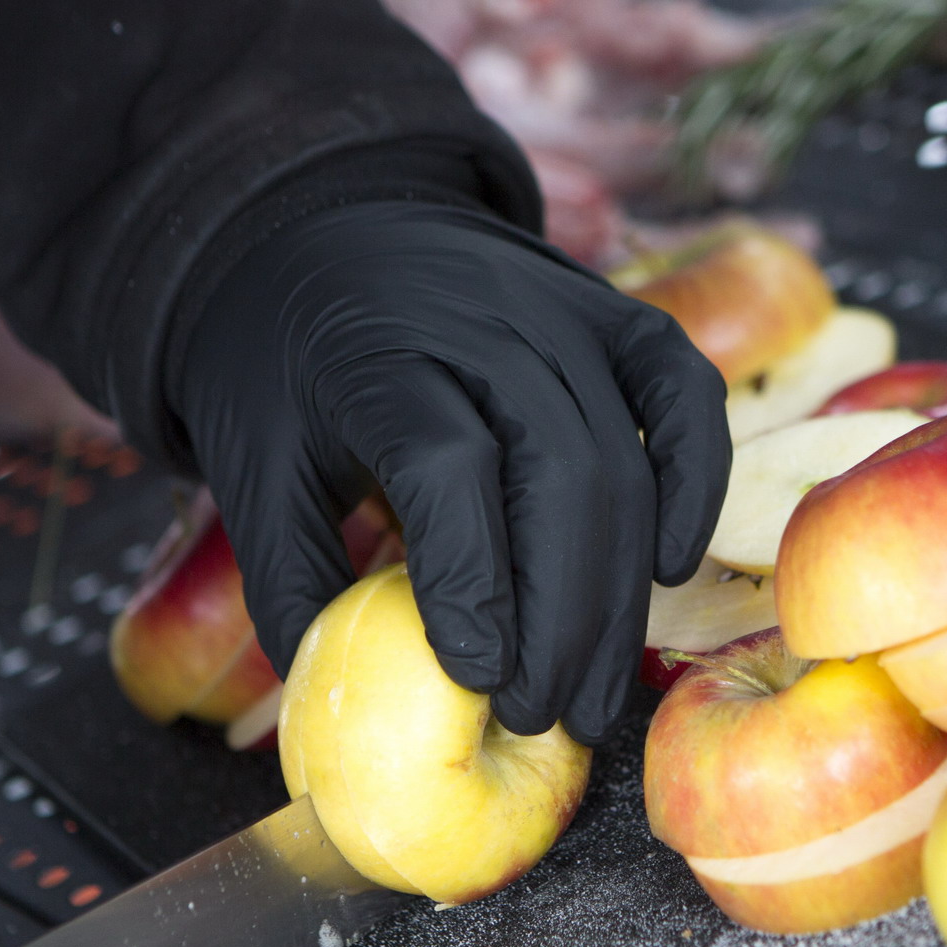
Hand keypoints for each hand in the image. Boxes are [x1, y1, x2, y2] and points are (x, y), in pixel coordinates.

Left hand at [174, 201, 729, 744]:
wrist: (322, 230)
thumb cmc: (286, 368)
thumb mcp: (252, 463)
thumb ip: (291, 580)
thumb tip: (340, 709)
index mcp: (374, 353)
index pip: (447, 466)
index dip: (472, 581)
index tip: (478, 679)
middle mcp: (483, 321)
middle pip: (557, 476)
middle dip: (561, 618)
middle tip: (545, 716)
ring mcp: (562, 310)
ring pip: (624, 460)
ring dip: (619, 594)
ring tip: (592, 694)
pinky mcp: (616, 314)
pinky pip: (685, 395)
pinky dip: (695, 482)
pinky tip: (670, 568)